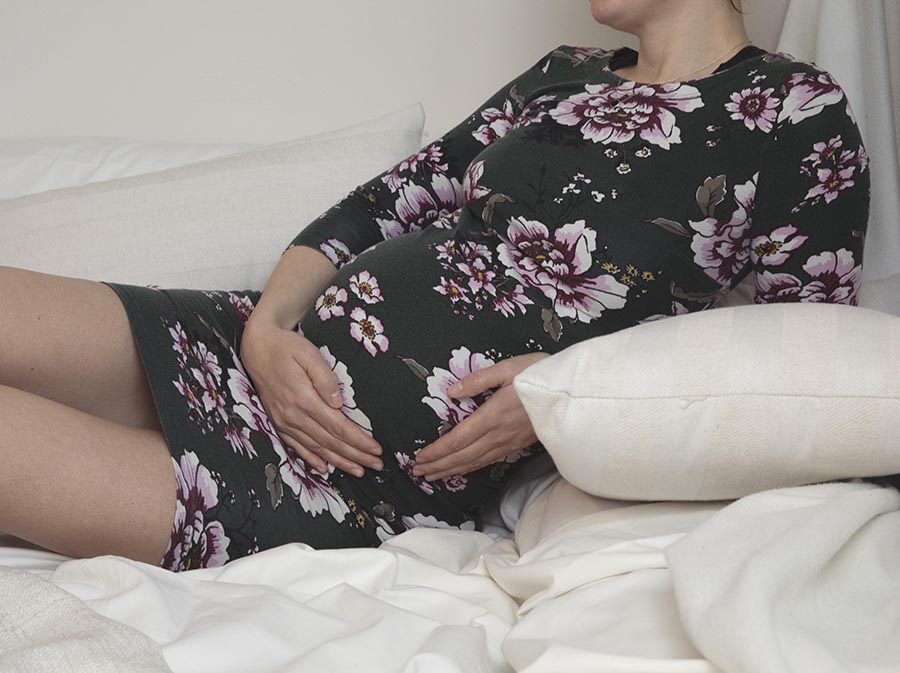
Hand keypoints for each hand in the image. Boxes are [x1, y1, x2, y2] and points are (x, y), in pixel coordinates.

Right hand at [240, 317, 382, 476]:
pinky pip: (296, 447)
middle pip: (330, 442)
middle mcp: (293, 414)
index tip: (375, 448)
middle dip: (356, 456)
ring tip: (358, 470)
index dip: (358, 440)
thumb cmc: (285, 348)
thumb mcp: (309, 354)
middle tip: (375, 464)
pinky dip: (312, 460)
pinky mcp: (278, 423)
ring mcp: (284, 421)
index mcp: (304, 398)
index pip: (338, 426)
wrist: (256, 348)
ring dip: (339, 462)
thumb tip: (339, 402)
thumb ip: (325, 378)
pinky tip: (324, 468)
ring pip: (316, 448)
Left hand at [412, 351, 550, 480]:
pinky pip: (488, 461)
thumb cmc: (540, 375)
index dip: (437, 451)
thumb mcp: (507, 368)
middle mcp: (499, 434)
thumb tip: (452, 392)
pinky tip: (462, 469)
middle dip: (438, 466)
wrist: (572, 393)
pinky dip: (471, 468)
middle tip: (417, 473)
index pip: (458, 440)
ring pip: (475, 462)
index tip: (419, 458)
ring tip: (432, 476)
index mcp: (493, 416)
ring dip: (451, 470)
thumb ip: (478, 380)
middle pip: (462, 456)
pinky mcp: (517, 445)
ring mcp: (509, 443)